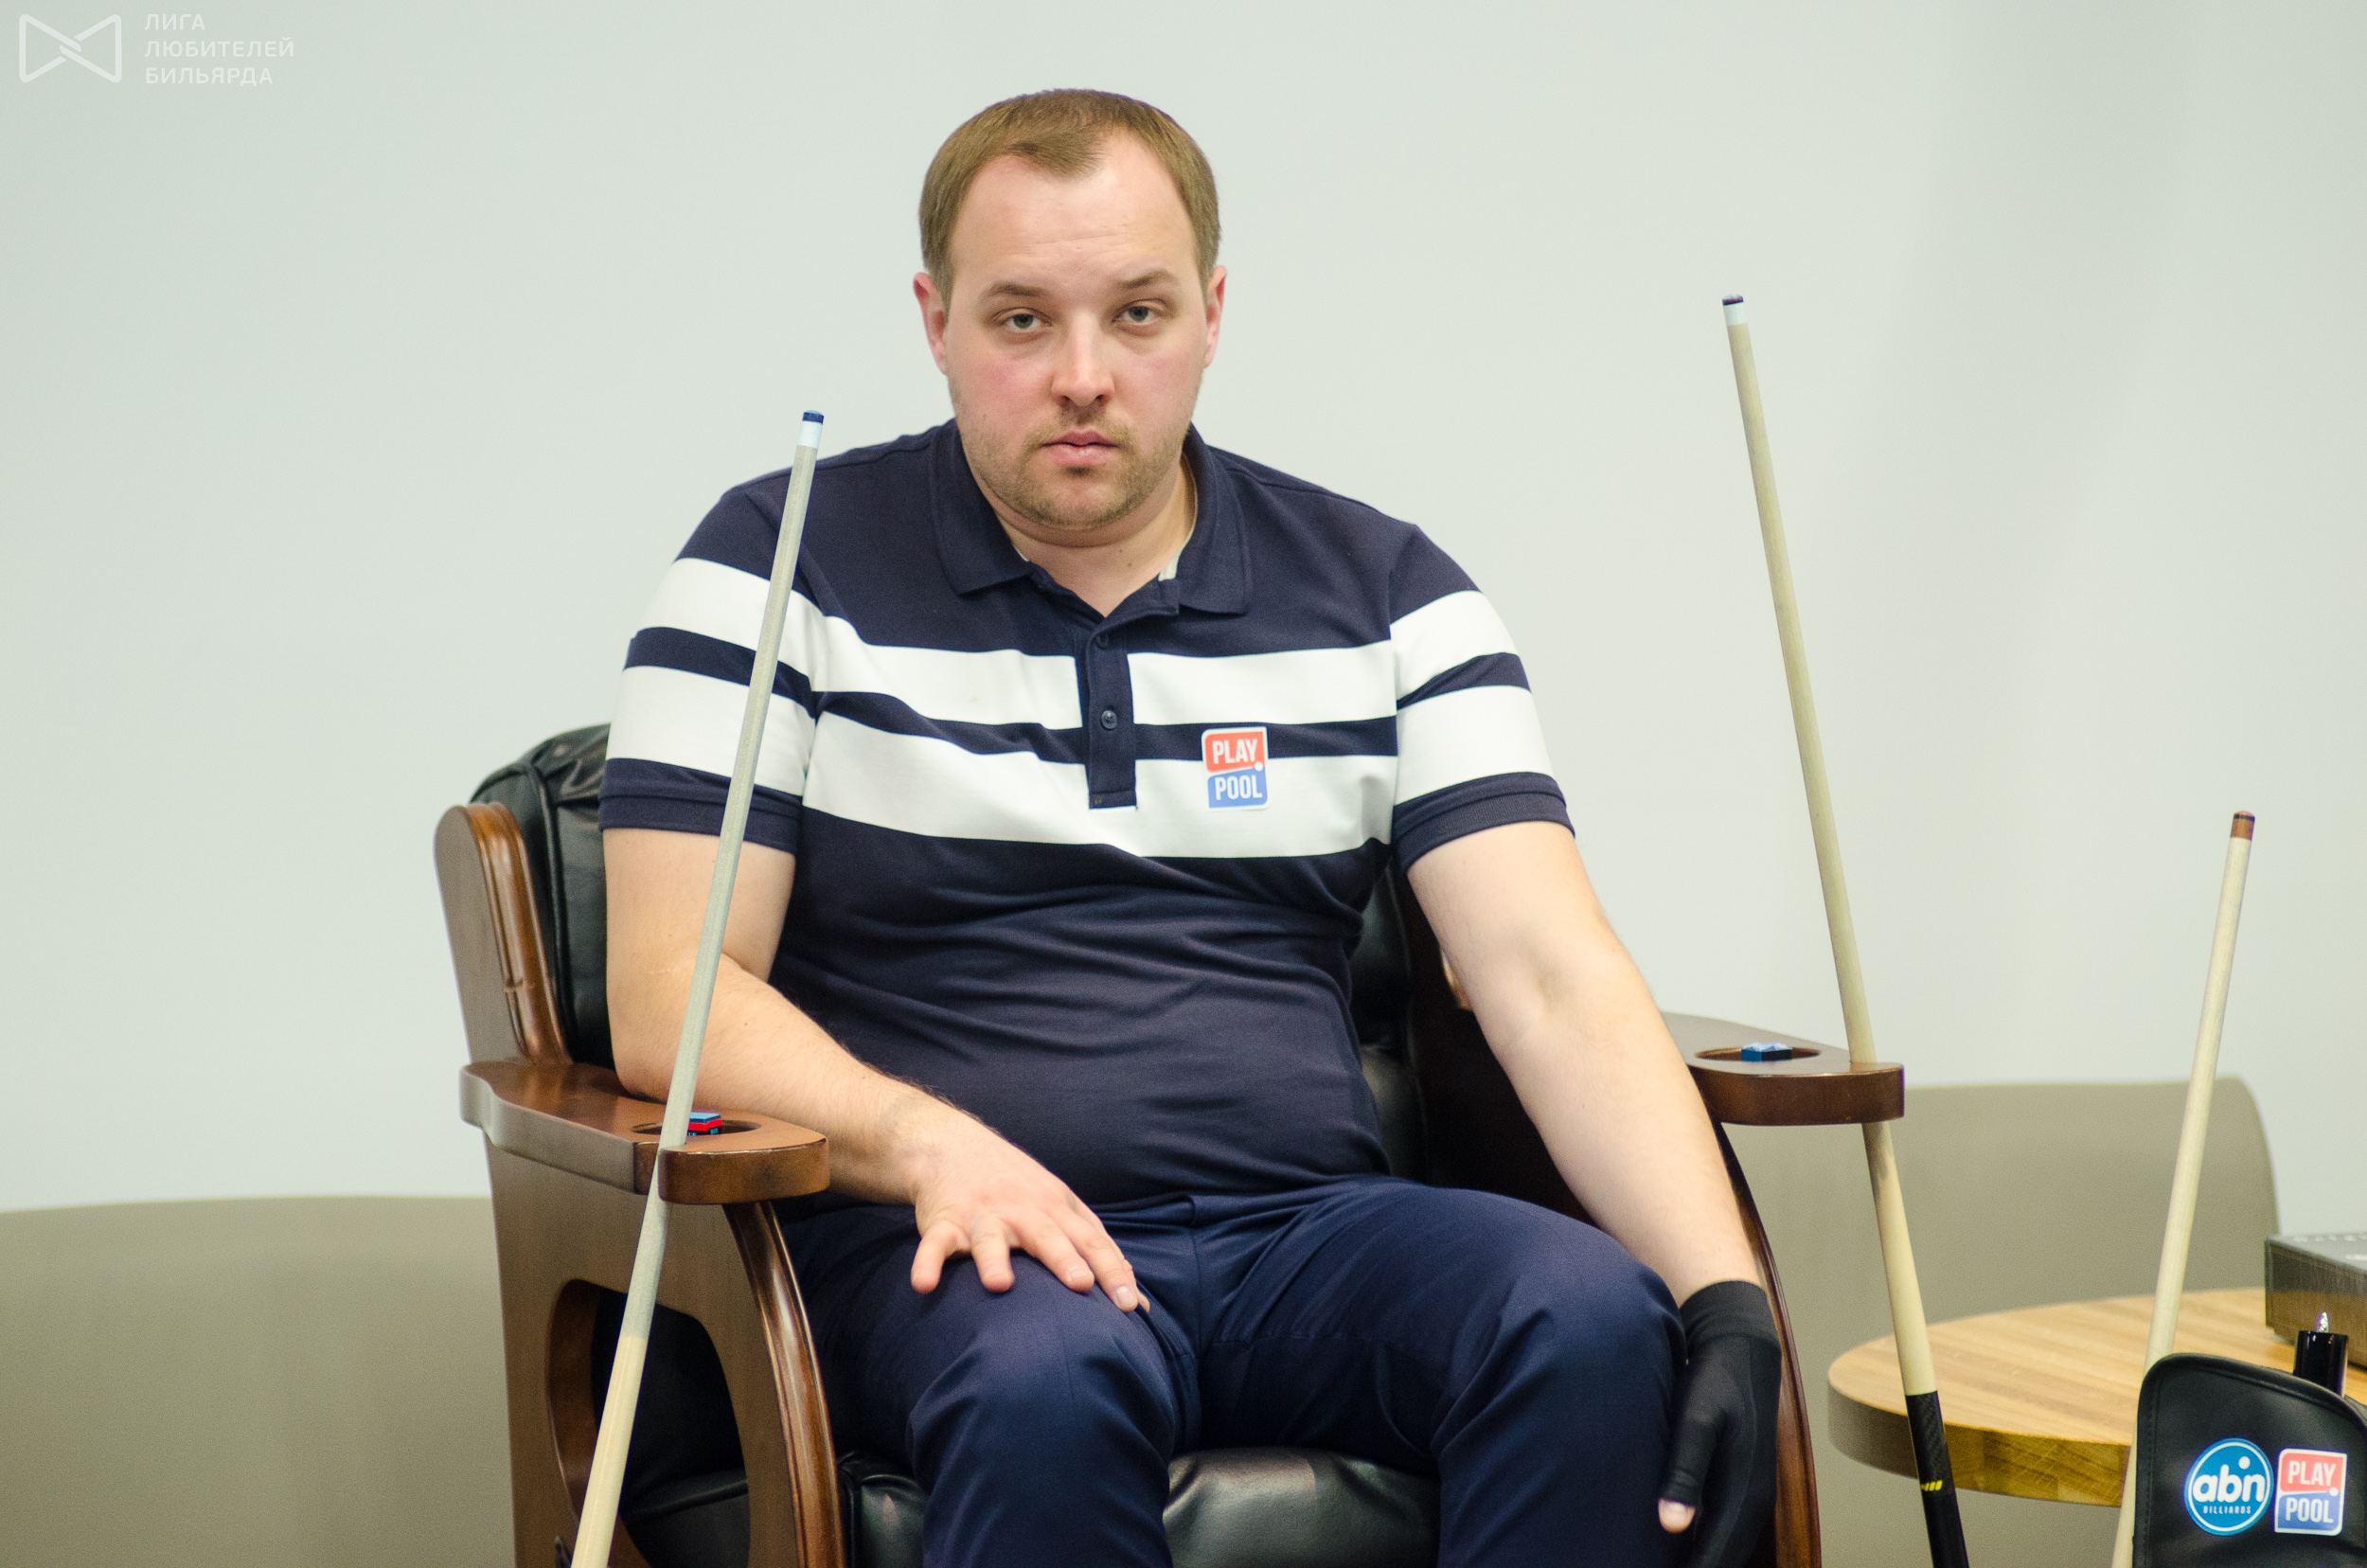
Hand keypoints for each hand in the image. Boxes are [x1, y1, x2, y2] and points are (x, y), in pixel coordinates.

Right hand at [899, 1106, 1140, 1310]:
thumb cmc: (1021, 1188)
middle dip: (1064, 1259)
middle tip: (1082, 1284)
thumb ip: (1097, 1251)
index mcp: (1057, 1208)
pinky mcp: (944, 1221)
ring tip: (1000, 1284)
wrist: (954, 1146)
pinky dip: (928, 1262)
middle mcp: (1023, 1210)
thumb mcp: (1063, 1208)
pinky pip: (935, 1244)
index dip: (1111, 1271)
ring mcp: (983, 1215)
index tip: (1129, 1306)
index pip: (1091, 1241)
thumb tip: (1139, 1304)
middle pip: (1047, 1236)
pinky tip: (924, 1284)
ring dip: (995, 1259)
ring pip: (990, 1239)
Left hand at [1657, 1279, 1781, 1566]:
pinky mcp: (1737, 1488)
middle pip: (1721, 1562)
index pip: (1714, 1560)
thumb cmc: (1714, 1383)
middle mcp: (1752, 1506)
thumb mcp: (1696, 1420)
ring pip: (1721, 1550)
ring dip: (1692, 1561)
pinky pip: (1719, 1533)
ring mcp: (1748, 1498)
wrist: (1740, 1349)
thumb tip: (1672, 1527)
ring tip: (1644, 1562)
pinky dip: (1697, 1548)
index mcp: (1743, 1496)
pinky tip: (1667, 1549)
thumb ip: (1684, 1472)